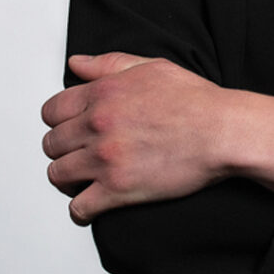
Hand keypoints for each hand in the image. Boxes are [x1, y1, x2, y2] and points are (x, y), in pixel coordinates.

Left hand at [41, 53, 233, 224]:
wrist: (222, 130)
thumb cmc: (194, 99)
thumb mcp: (151, 67)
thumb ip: (108, 64)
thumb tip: (76, 64)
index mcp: (104, 93)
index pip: (52, 111)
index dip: (59, 121)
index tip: (72, 128)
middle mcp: (98, 124)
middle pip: (51, 144)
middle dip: (65, 149)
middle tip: (84, 152)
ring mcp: (105, 158)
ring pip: (57, 175)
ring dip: (71, 177)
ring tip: (88, 176)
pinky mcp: (117, 190)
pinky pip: (77, 208)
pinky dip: (82, 209)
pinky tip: (95, 200)